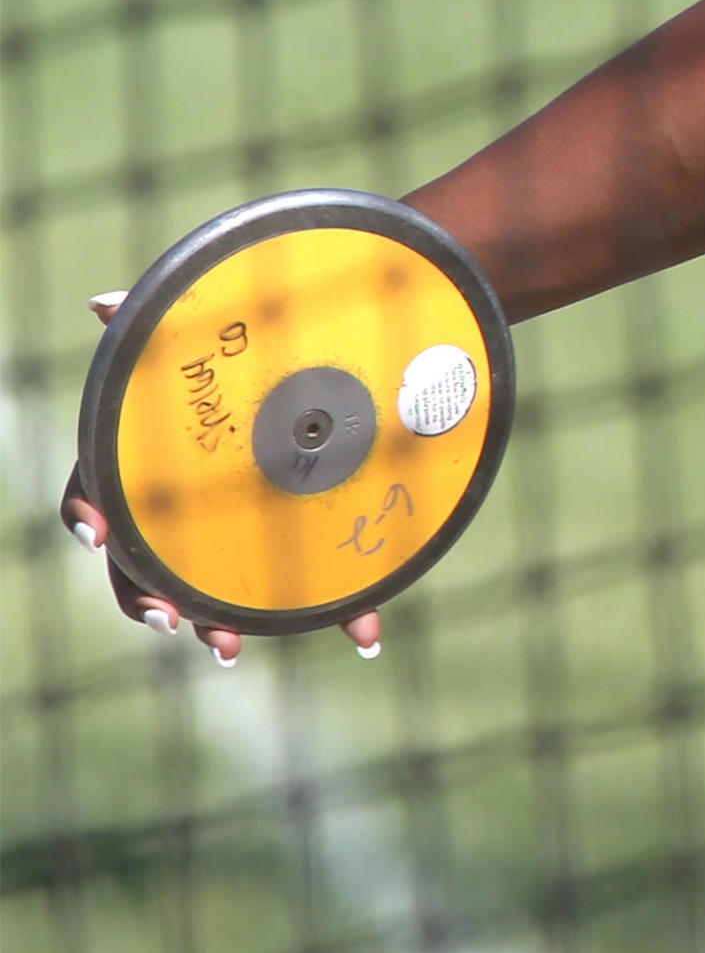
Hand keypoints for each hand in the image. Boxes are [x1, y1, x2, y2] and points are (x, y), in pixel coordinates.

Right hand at [57, 291, 381, 663]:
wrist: (367, 336)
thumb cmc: (271, 337)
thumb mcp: (221, 323)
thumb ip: (165, 318)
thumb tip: (104, 304)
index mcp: (155, 453)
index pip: (101, 488)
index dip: (90, 514)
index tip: (99, 534)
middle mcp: (191, 499)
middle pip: (147, 560)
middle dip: (148, 596)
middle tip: (171, 619)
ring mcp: (248, 525)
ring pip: (217, 587)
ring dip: (222, 622)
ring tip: (229, 647)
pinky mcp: (314, 535)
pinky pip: (324, 581)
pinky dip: (346, 609)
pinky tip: (366, 632)